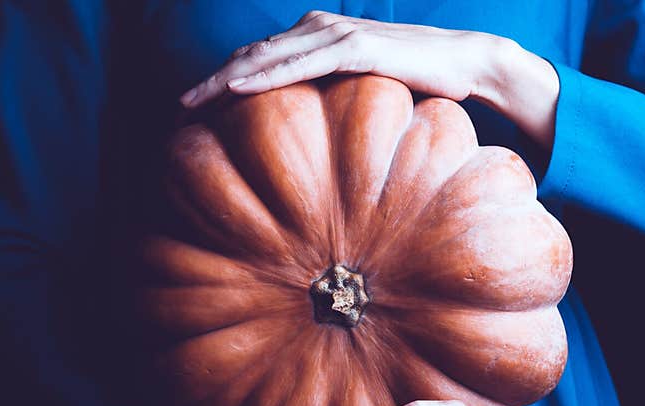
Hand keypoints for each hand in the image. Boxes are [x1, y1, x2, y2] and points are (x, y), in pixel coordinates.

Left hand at [179, 10, 559, 148]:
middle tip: (181, 105)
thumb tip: (312, 136)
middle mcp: (318, 29)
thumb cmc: (413, 81)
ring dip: (225, 78)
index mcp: (316, 38)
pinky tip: (236, 89)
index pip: (260, 58)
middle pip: (252, 54)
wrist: (463, 63)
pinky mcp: (354, 48)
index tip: (197, 106)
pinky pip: (300, 62)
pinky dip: (265, 74)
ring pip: (266, 55)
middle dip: (212, 80)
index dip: (224, 79)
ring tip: (192, 100)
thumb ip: (332, 100)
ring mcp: (335, 35)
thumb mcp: (362, 91)